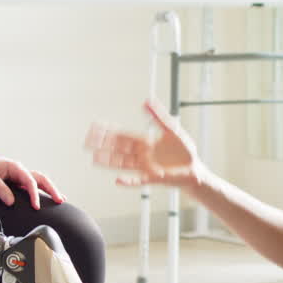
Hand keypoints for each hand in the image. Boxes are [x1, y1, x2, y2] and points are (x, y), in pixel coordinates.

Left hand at [0, 156, 63, 208]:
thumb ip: (0, 189)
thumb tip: (11, 202)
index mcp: (16, 168)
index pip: (30, 181)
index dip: (34, 194)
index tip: (36, 206)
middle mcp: (22, 171)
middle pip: (42, 179)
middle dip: (52, 189)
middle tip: (59, 200)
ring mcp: (23, 176)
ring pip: (41, 182)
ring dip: (51, 190)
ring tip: (61, 200)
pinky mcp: (21, 182)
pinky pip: (36, 186)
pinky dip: (44, 191)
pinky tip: (51, 198)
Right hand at [85, 100, 207, 189]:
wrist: (195, 169)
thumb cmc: (185, 151)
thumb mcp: (172, 129)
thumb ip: (158, 116)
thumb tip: (146, 101)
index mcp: (146, 142)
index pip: (123, 136)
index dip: (109, 132)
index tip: (95, 127)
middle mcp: (142, 155)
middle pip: (118, 148)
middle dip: (103, 144)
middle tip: (87, 141)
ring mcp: (146, 167)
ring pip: (123, 163)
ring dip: (109, 161)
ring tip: (95, 158)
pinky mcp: (154, 178)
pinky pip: (138, 180)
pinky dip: (128, 182)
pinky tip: (118, 181)